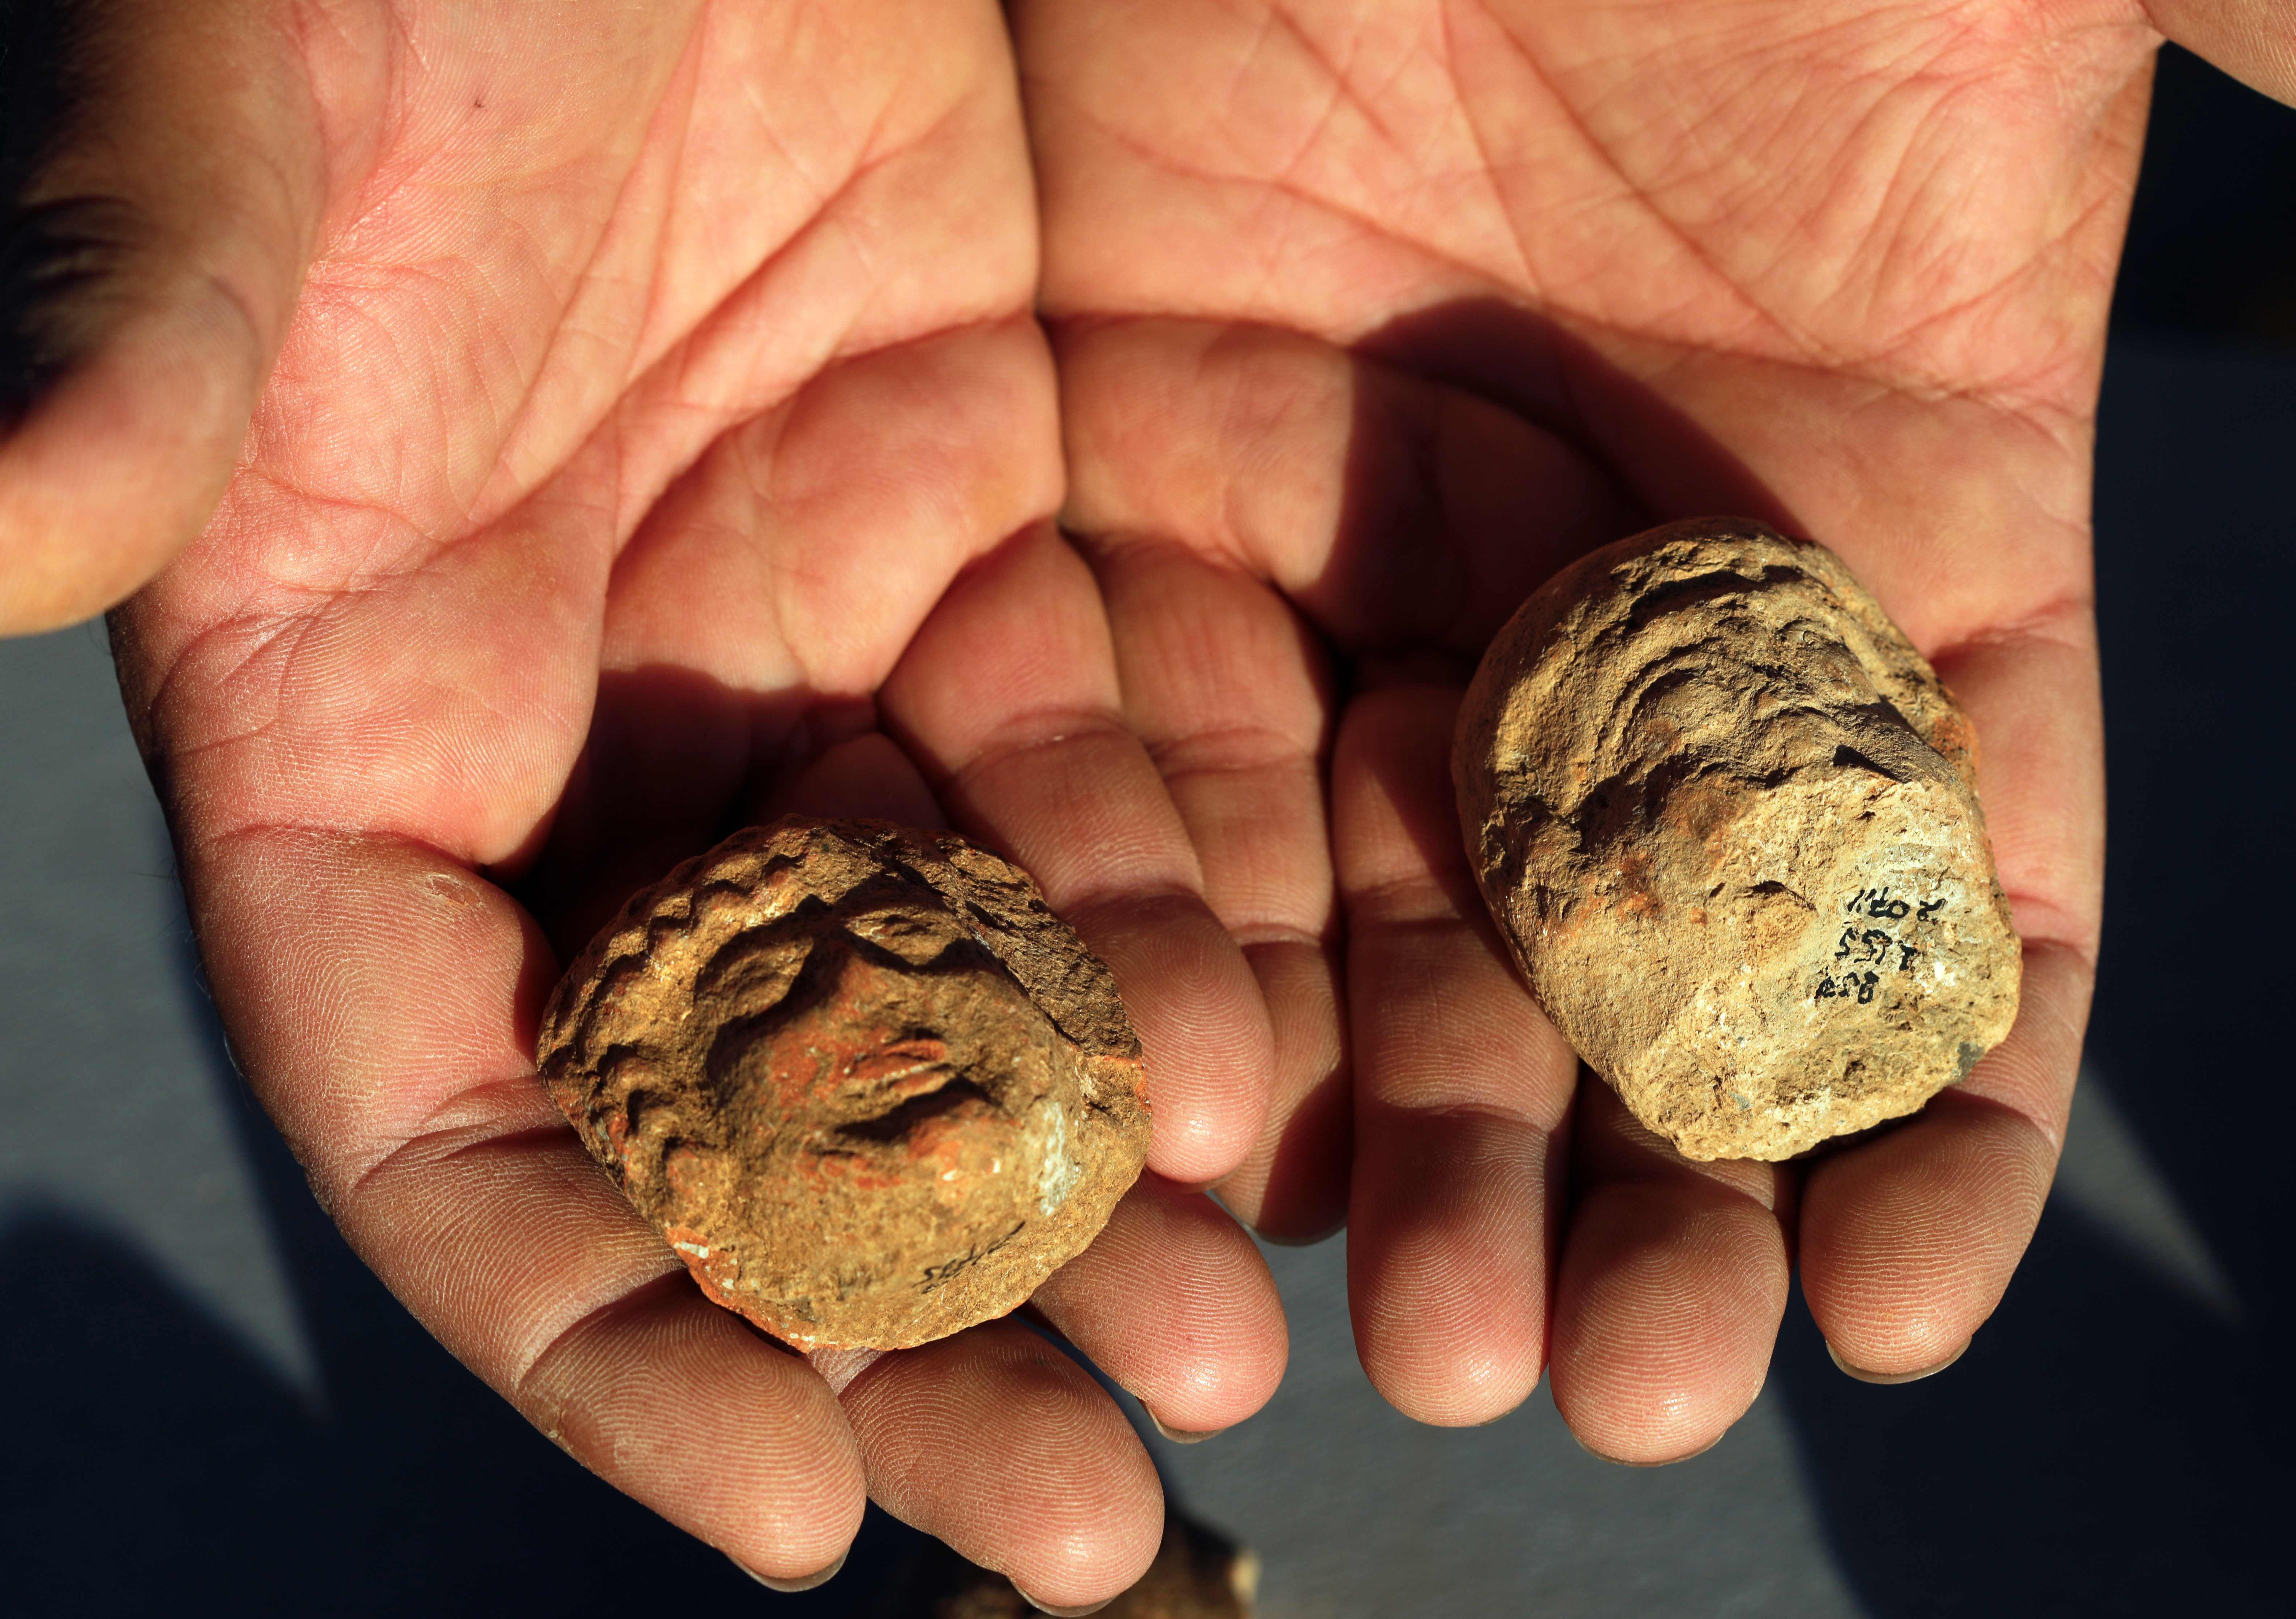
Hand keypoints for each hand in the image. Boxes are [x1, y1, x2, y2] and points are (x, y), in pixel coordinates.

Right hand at [0, 1, 1282, 1603]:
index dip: (590, 1325)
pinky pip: (1118, 767)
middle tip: (1078, 1508)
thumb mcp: (234, 124)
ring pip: (962, 970)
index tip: (767, 1511)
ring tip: (1239, 1341)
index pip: (446, 1110)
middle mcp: (592, 732)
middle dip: (901, 1321)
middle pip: (739, 1101)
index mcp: (355, 715)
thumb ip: (143, 350)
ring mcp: (807, 645)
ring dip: (1094, 1161)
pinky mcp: (993, 529)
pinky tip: (1312, 1063)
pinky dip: (1199, 910)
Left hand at [1012, 0, 2213, 1458]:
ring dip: (1413, 1122)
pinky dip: (1210, 923)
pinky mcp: (1148, 432)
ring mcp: (1376, 497)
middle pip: (1636, 922)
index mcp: (1891, 463)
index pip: (1936, 857)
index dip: (1927, 1093)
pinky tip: (1230, 1140)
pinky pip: (1171, 723)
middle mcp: (1626, 528)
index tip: (1894, 1307)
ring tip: (1418, 1351)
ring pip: (1398, 874)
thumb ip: (2268, 80)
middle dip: (1624, 1170)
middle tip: (1604, 1394)